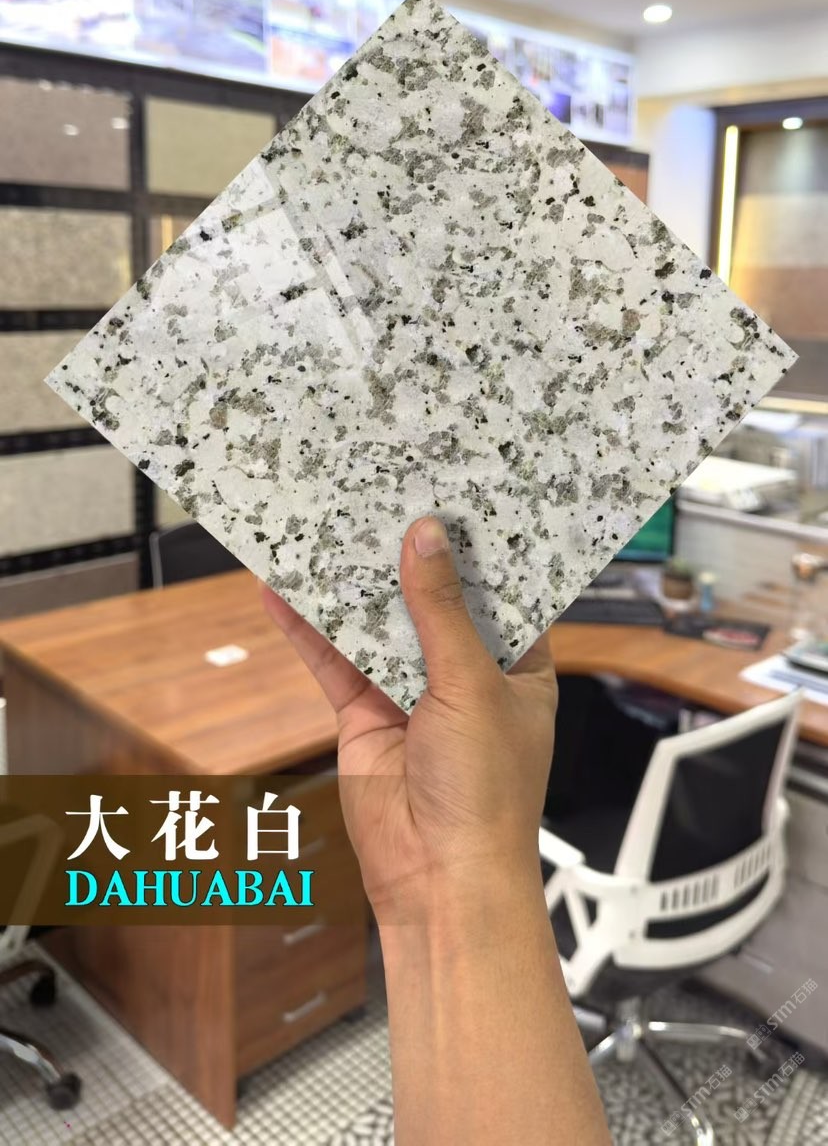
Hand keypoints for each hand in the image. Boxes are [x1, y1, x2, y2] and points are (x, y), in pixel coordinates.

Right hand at [262, 515, 557, 922]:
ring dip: (352, 584)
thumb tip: (425, 539)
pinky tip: (281, 590)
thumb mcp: (472, 686)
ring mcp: (411, 693)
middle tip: (378, 495)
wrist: (439, 878)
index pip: (499, 592)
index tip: (450, 496)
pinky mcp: (364, 714)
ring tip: (325, 526)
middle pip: (431, 600)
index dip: (475, 549)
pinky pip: (333, 661)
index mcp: (517, 666)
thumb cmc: (486, 794)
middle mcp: (465, 675)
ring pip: (376, 624)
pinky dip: (308, 628)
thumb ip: (441, 612)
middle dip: (405, 557)